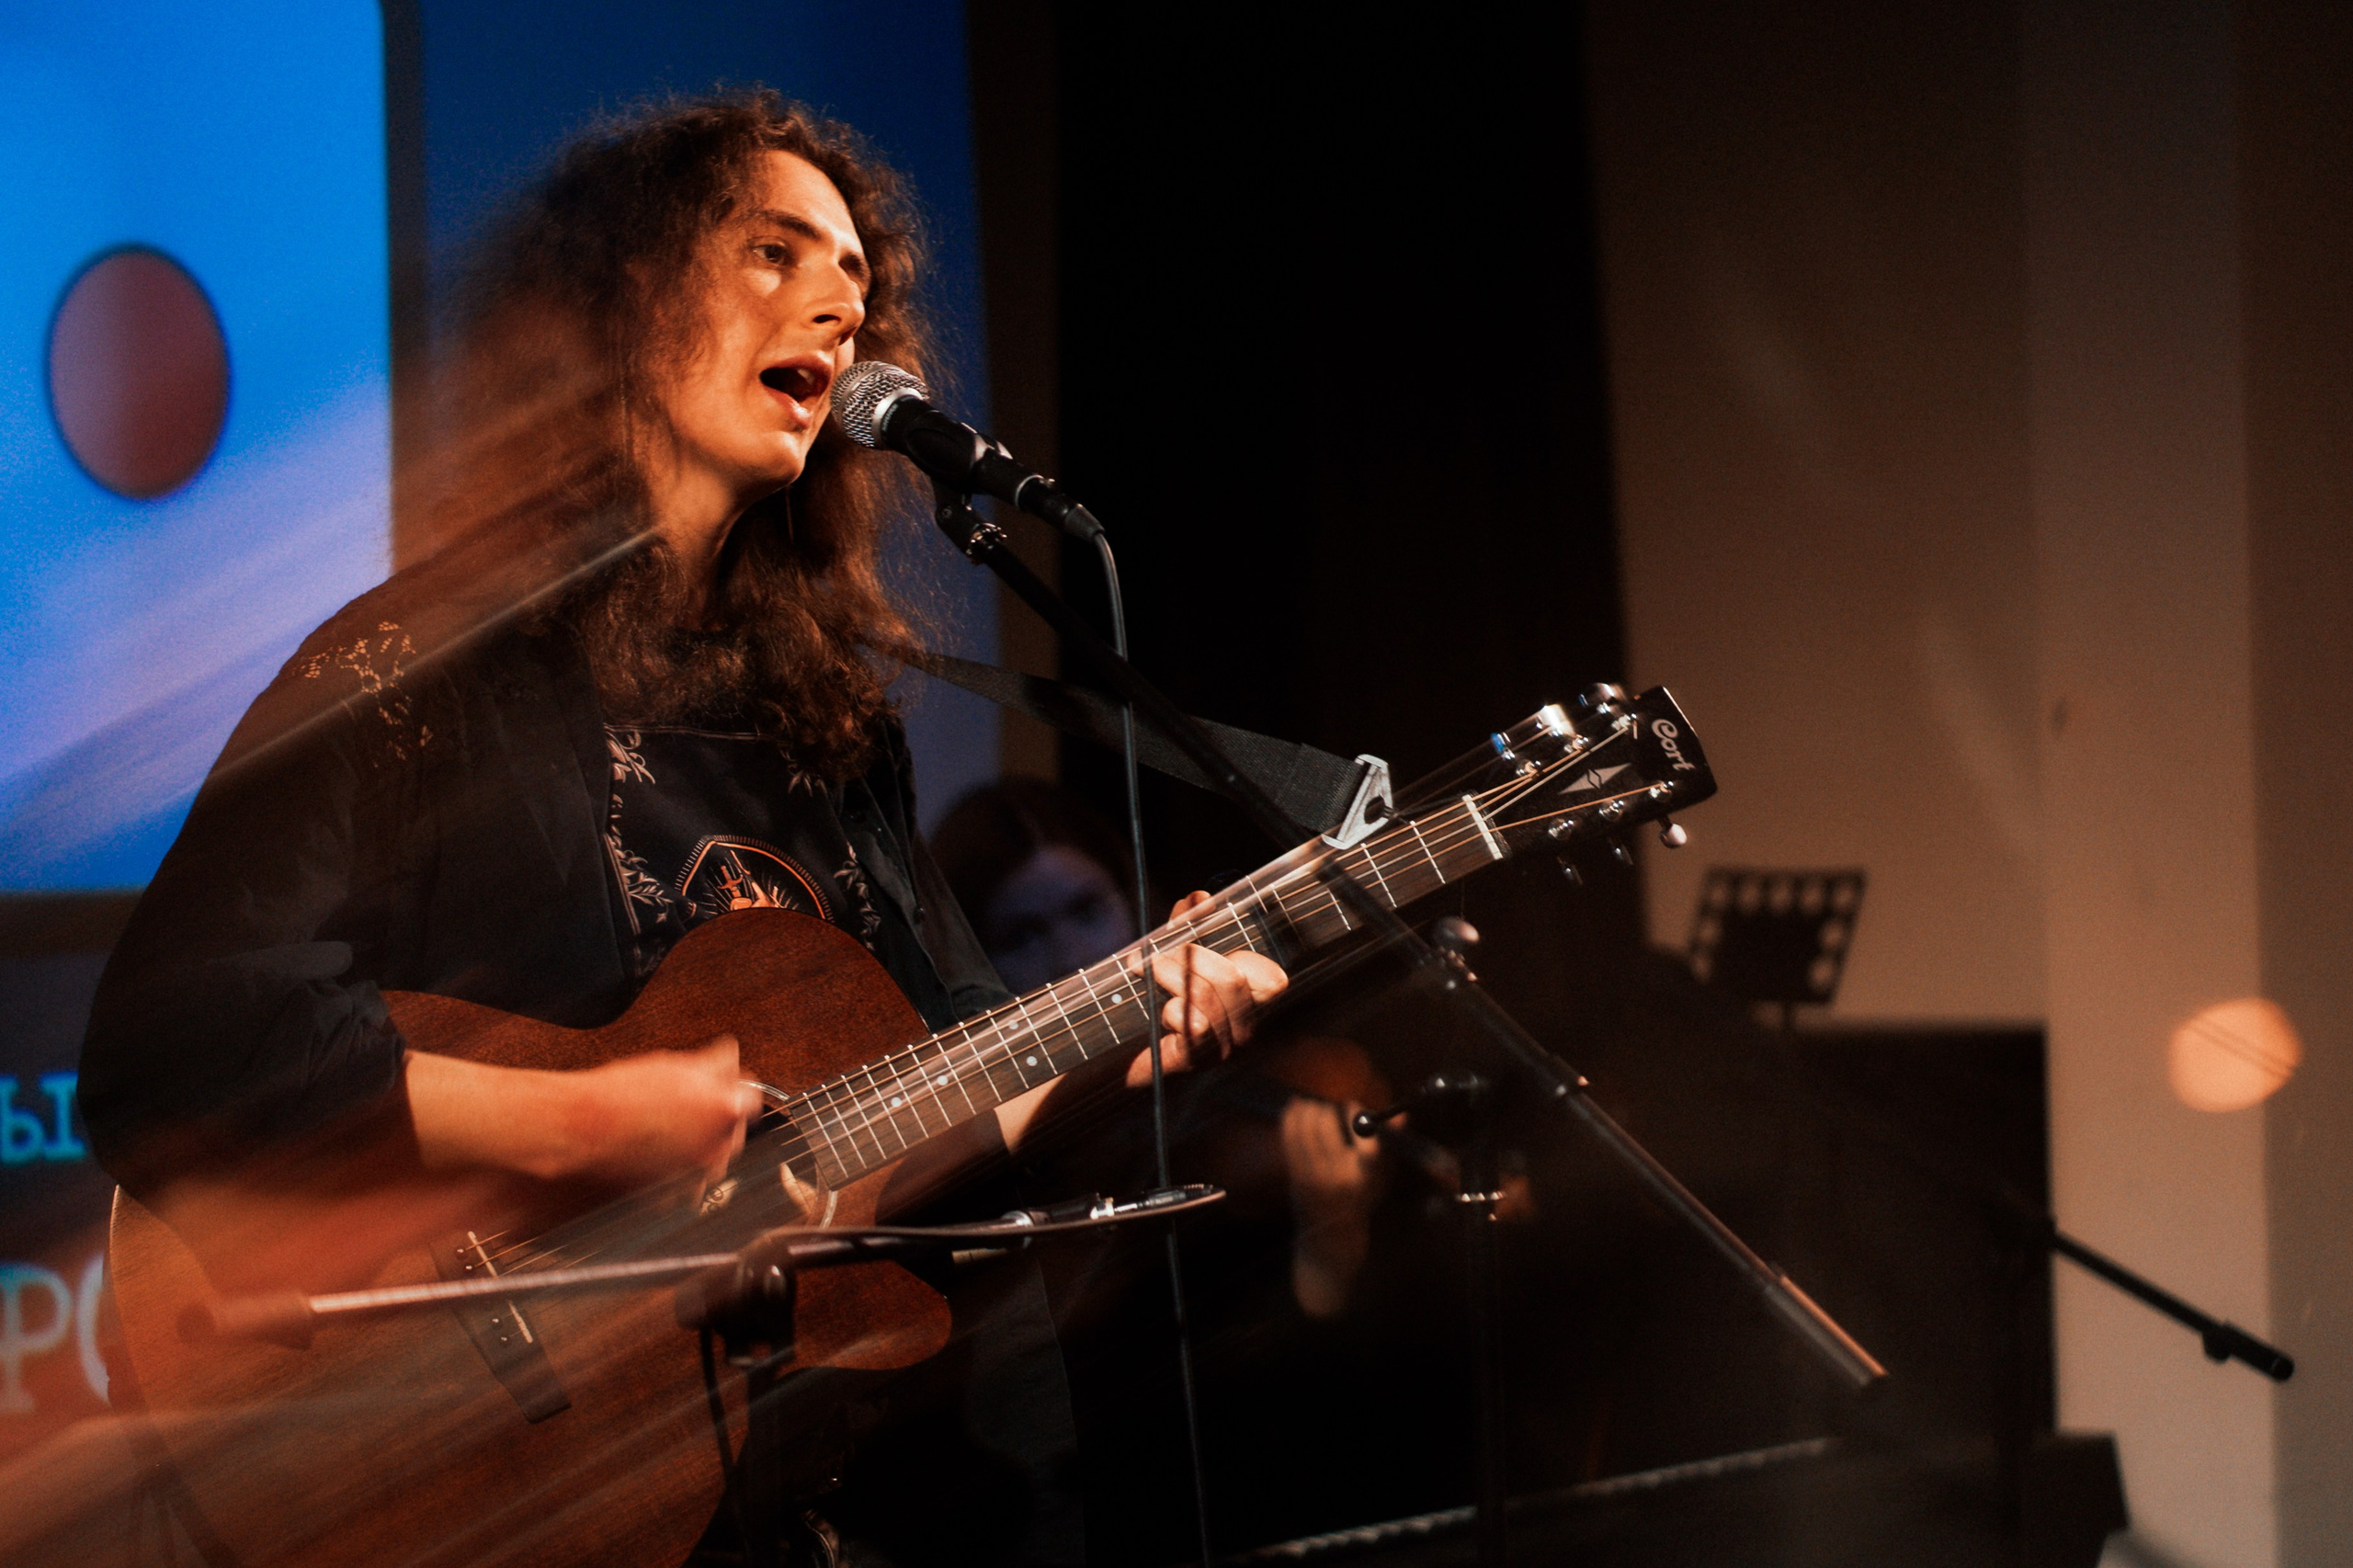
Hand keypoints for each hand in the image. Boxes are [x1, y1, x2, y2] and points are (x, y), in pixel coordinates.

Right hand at [572, 1037, 762, 1190]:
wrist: (582, 1127)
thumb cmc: (620, 1094)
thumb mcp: (675, 1063)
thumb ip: (715, 1061)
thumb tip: (730, 1055)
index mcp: (724, 1109)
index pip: (752, 1097)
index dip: (735, 1087)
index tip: (725, 1083)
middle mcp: (716, 1146)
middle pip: (734, 1129)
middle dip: (720, 1116)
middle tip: (691, 1101)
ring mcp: (695, 1173)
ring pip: (714, 1159)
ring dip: (703, 1145)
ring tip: (673, 1126)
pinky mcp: (672, 1194)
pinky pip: (689, 1184)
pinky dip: (682, 1171)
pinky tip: (662, 1152)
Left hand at [1124, 892, 1288, 1086]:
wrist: (1115, 1054)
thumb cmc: (1149, 1002)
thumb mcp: (1171, 958)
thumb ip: (1187, 927)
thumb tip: (1199, 897)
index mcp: (1248, 1005)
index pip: (1272, 980)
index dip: (1241, 955)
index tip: (1200, 941)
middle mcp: (1243, 1032)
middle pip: (1233, 981)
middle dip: (1191, 956)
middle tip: (1157, 951)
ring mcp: (1221, 1051)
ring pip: (1207, 999)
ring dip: (1170, 976)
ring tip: (1144, 967)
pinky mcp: (1194, 1063)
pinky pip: (1193, 1026)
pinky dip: (1171, 1009)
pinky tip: (1160, 1013)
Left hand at [1281, 1095, 1378, 1223]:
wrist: (1333, 1235)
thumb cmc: (1361, 1197)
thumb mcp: (1380, 1176)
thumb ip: (1387, 1144)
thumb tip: (1401, 1115)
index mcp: (1366, 1174)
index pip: (1364, 1136)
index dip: (1356, 1114)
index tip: (1350, 1104)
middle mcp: (1340, 1175)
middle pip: (1326, 1128)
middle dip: (1324, 1108)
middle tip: (1325, 1104)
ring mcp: (1315, 1177)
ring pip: (1305, 1130)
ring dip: (1306, 1110)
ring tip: (1309, 1104)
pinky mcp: (1297, 1178)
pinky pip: (1290, 1140)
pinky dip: (1290, 1119)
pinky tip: (1293, 1107)